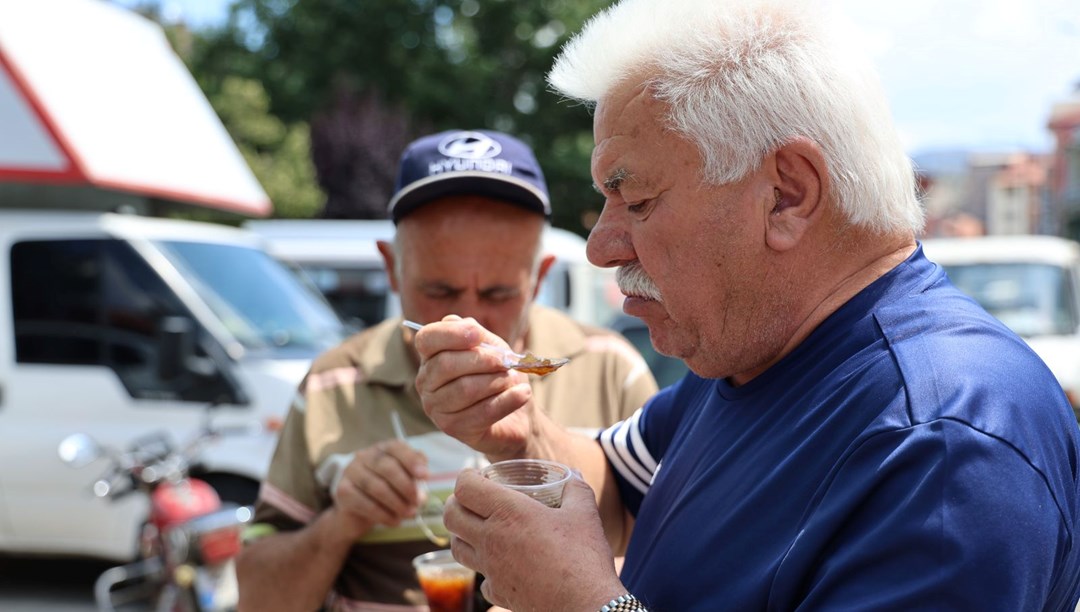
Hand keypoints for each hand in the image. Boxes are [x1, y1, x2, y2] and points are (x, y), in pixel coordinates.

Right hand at [331, 440, 427, 539]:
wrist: (357, 513)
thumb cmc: (387, 492)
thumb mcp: (404, 481)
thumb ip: (415, 474)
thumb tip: (424, 476)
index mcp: (383, 449)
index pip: (397, 448)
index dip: (412, 461)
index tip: (425, 476)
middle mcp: (365, 456)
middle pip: (387, 467)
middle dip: (406, 486)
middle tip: (418, 502)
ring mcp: (351, 472)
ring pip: (377, 487)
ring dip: (397, 503)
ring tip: (409, 514)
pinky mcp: (342, 491)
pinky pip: (364, 503)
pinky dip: (383, 514)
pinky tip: (394, 521)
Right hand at [413, 316, 536, 458]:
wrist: (516, 413)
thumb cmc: (499, 375)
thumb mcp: (493, 348)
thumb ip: (479, 335)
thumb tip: (468, 327)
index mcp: (431, 356)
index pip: (427, 339)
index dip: (450, 334)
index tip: (477, 334)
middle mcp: (426, 382)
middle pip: (446, 364)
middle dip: (483, 360)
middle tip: (506, 362)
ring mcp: (435, 407)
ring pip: (465, 389)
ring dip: (497, 381)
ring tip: (513, 380)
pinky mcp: (452, 428)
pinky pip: (482, 412)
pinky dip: (508, 400)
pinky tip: (523, 393)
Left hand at [444, 469, 623, 611]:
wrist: (583, 605)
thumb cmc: (583, 556)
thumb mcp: (585, 512)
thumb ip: (575, 488)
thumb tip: (572, 475)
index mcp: (507, 513)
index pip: (465, 488)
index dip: (465, 477)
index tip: (475, 475)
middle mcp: (491, 540)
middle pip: (450, 517)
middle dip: (454, 504)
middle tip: (468, 499)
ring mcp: (491, 569)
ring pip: (456, 549)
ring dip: (461, 535)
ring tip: (475, 529)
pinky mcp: (498, 593)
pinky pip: (481, 579)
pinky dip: (485, 571)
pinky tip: (500, 566)